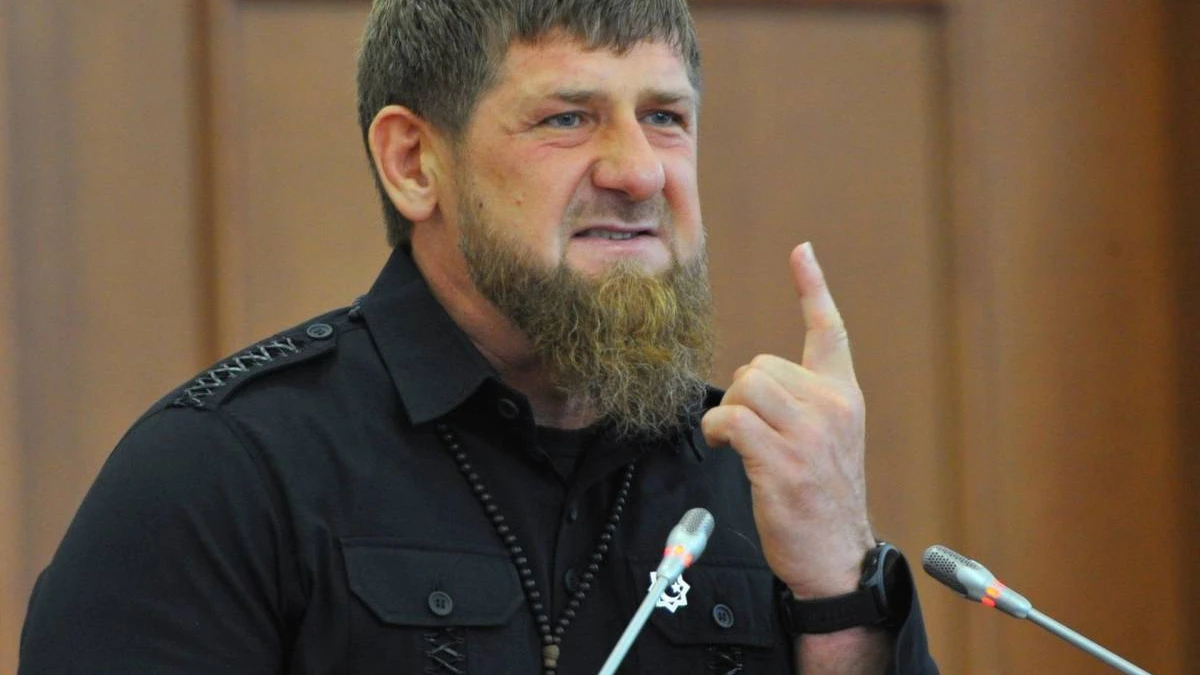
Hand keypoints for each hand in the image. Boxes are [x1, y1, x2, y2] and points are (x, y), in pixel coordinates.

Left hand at [701, 242, 874, 597]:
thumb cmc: (821, 497)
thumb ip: (805, 402)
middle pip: (761, 364)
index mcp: (844, 396)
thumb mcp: (828, 440)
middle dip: (743, 392)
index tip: (802, 251)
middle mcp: (833, 408)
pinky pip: (732, 419)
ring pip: (746, 386)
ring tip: (733, 439)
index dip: (813, 288)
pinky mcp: (782, 462)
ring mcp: (810, 436)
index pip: (830, 330)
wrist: (836, 555)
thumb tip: (758, 380)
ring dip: (727, 411)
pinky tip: (723, 446)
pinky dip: (717, 430)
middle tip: (747, 429)